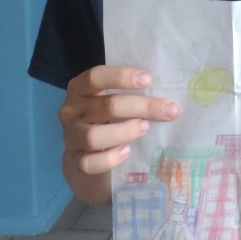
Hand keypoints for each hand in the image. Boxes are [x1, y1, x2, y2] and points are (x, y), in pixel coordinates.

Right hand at [59, 65, 178, 203]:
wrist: (88, 157)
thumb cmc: (108, 120)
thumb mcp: (113, 102)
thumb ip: (131, 94)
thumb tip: (167, 96)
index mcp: (80, 89)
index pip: (95, 77)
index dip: (121, 77)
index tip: (147, 80)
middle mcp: (72, 111)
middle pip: (105, 106)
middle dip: (141, 107)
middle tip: (168, 110)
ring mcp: (71, 137)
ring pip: (94, 136)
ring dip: (125, 131)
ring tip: (145, 128)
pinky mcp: (75, 162)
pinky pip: (90, 163)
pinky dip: (111, 158)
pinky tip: (127, 152)